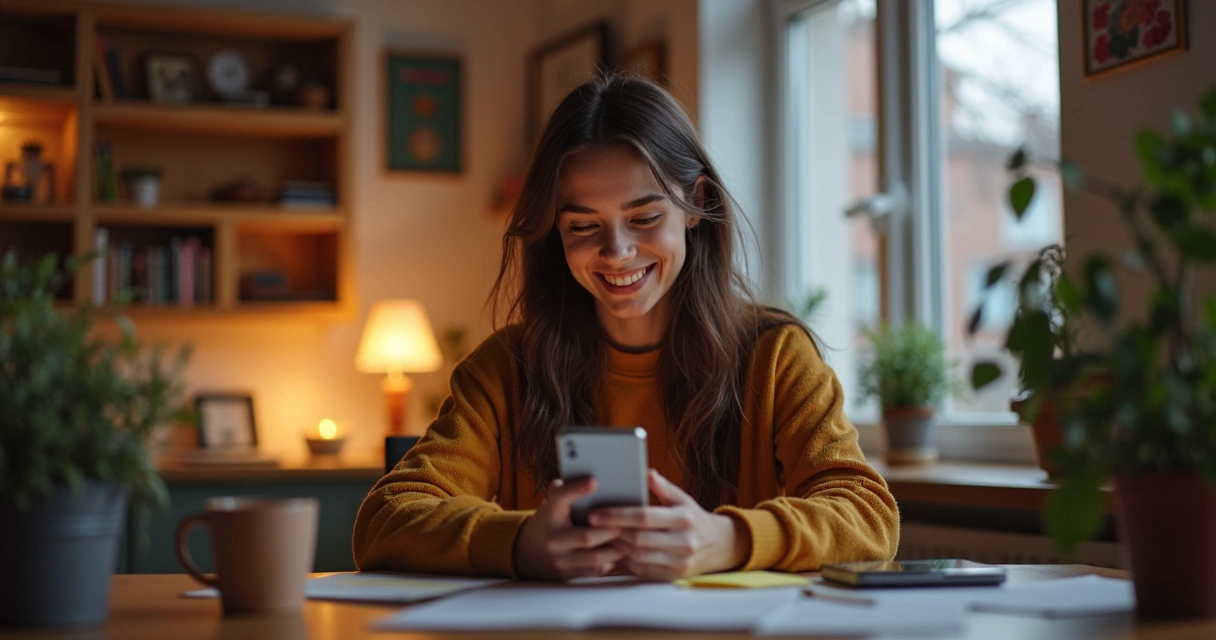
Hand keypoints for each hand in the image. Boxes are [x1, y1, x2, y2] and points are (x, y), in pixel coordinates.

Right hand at [512, 477, 624, 580]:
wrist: (528, 552)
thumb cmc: (551, 520)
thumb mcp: (553, 503)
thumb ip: (567, 490)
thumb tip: (592, 476)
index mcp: (550, 513)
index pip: (561, 498)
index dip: (577, 489)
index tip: (594, 481)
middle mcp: (553, 537)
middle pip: (586, 536)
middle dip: (610, 531)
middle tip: (628, 523)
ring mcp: (560, 558)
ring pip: (595, 558)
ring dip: (616, 549)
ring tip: (632, 539)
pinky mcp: (569, 573)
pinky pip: (595, 571)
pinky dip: (612, 562)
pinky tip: (623, 553)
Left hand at [590, 469, 749, 579]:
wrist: (718, 545)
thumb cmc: (693, 517)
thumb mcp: (682, 499)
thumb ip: (663, 487)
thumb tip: (646, 472)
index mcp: (683, 518)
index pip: (644, 517)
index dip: (616, 515)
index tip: (595, 514)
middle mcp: (683, 542)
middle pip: (638, 539)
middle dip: (613, 532)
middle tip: (593, 526)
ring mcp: (679, 561)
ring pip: (638, 556)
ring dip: (617, 547)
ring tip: (602, 536)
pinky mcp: (673, 575)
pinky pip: (643, 570)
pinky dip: (626, 561)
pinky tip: (616, 550)